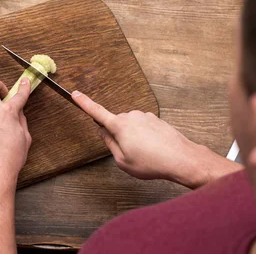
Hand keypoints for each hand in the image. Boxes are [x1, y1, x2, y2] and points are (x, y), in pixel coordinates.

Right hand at [71, 91, 240, 187]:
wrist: (181, 158)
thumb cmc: (151, 162)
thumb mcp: (122, 160)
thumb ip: (109, 144)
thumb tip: (104, 132)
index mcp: (119, 125)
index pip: (96, 112)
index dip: (84, 103)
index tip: (74, 94)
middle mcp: (131, 116)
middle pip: (116, 125)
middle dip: (119, 137)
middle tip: (131, 154)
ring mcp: (144, 116)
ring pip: (131, 127)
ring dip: (134, 139)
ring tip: (146, 154)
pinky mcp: (155, 119)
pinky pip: (144, 128)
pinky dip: (146, 139)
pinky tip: (154, 150)